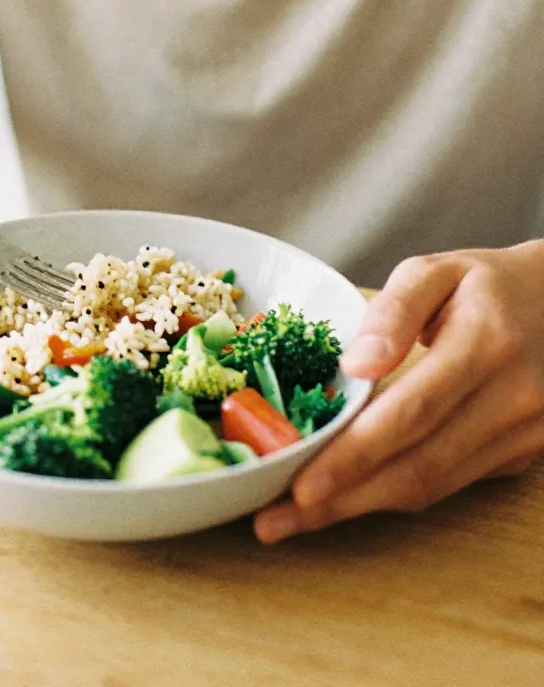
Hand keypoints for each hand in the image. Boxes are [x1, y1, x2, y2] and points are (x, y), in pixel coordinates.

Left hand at [254, 243, 543, 542]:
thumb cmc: (489, 284)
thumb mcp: (438, 271)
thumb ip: (393, 309)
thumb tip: (353, 364)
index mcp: (487, 344)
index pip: (412, 413)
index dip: (354, 456)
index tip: (300, 485)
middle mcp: (512, 400)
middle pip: (419, 466)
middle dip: (343, 500)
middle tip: (275, 522)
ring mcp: (523, 436)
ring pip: (434, 486)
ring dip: (363, 508)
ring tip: (297, 518)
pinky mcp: (521, 458)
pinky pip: (450, 483)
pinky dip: (396, 494)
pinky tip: (350, 498)